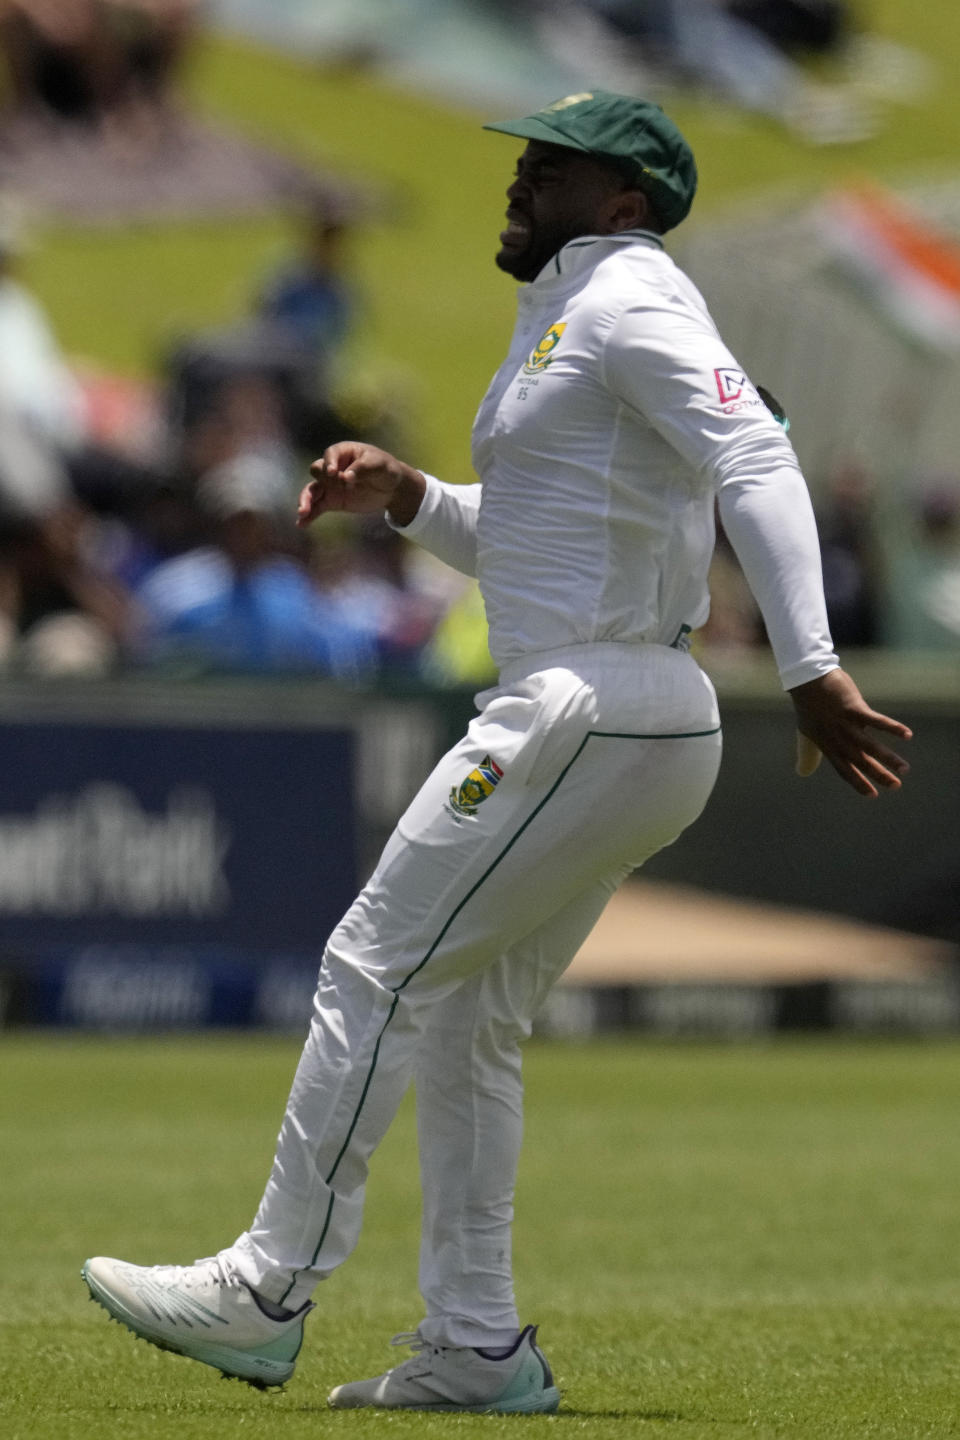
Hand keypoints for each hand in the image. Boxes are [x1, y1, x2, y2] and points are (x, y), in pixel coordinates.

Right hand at [296, 442, 424, 527]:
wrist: (392, 488)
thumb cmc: (385, 469)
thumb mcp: (378, 465)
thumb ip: (362, 468)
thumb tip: (346, 477)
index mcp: (343, 452)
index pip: (330, 454)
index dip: (330, 463)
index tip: (334, 473)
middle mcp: (332, 468)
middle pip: (317, 470)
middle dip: (322, 479)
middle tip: (339, 486)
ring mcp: (330, 486)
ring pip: (311, 491)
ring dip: (305, 500)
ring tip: (302, 512)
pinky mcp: (332, 501)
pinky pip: (317, 508)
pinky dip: (309, 516)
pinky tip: (302, 524)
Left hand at [789, 668, 911, 797]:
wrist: (806, 679)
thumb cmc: (808, 705)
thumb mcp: (805, 732)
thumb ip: (807, 753)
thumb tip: (802, 772)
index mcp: (827, 746)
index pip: (844, 770)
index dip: (858, 783)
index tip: (873, 796)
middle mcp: (836, 738)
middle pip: (860, 762)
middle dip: (879, 775)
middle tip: (896, 786)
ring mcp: (844, 724)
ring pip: (869, 746)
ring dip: (888, 759)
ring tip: (905, 769)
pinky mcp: (852, 708)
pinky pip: (875, 721)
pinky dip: (892, 728)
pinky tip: (907, 735)